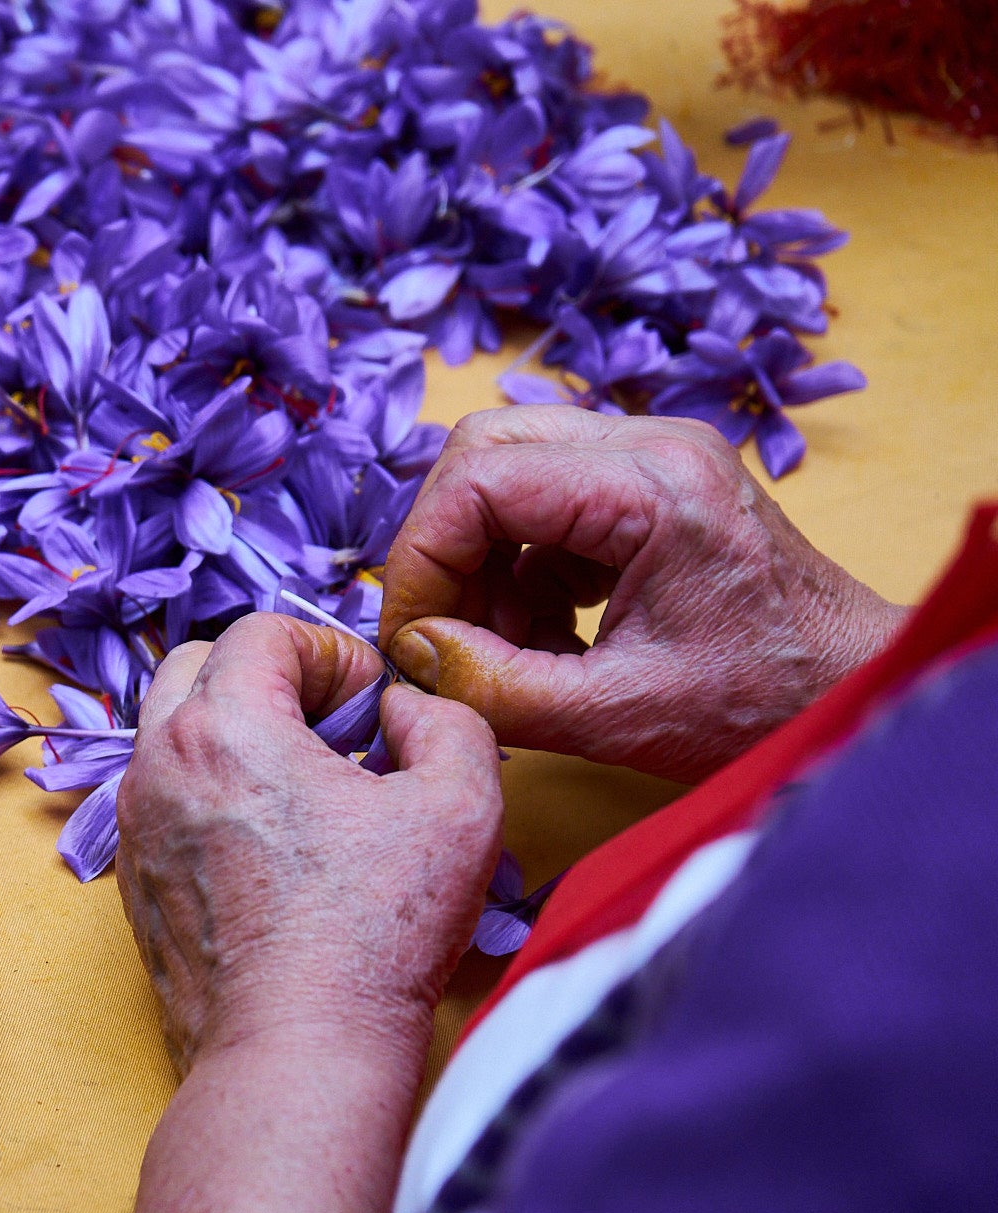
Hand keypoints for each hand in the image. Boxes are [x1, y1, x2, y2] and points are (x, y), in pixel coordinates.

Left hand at [102, 613, 503, 1212]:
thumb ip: (449, 721)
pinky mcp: (136, 879)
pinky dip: (215, 795)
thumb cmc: (374, 935)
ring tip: (311, 791)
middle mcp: (157, 763)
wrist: (295, 1052)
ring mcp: (136, 823)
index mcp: (222, 726)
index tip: (373, 706)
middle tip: (336, 733)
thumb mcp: (460, 806)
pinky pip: (167, 798)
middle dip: (271, 678)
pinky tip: (279, 849)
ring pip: (174, 732)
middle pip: (200, 665)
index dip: (332, 651)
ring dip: (239, 735)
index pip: (263, 630)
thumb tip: (406, 710)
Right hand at [378, 407, 903, 782]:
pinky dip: (518, 563)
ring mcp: (655, 455)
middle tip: (441, 634)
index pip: (478, 480)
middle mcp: (653, 442)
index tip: (410, 639)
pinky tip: (540, 634)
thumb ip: (495, 686)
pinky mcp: (652, 484)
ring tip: (497, 645)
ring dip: (479, 558)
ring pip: (506, 467)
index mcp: (653, 484)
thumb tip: (409, 656)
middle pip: (483, 450)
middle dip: (442, 547)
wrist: (857, 696)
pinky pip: (545, 498)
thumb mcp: (616, 716)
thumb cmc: (763, 705)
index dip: (421, 560)